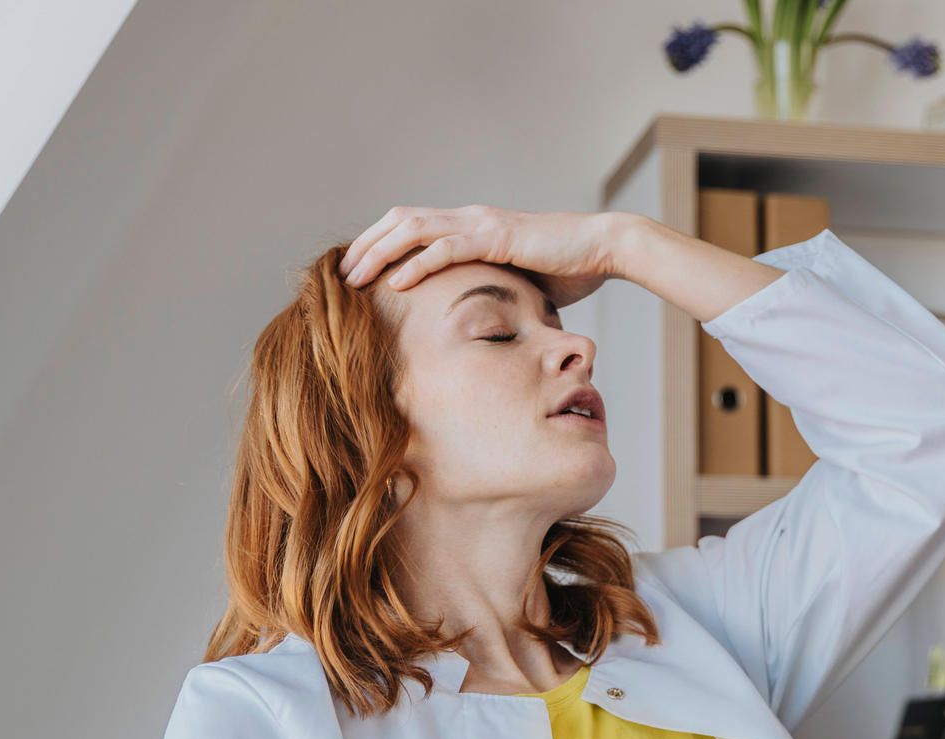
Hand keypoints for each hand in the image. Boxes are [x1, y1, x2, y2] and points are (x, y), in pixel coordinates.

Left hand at [339, 205, 631, 308]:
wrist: (604, 247)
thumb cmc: (570, 266)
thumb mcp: (522, 280)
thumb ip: (496, 288)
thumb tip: (483, 316)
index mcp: (473, 224)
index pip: (412, 225)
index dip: (380, 244)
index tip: (357, 270)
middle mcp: (470, 217)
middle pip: (400, 221)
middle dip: (366, 246)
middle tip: (340, 275)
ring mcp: (482, 224)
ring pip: (413, 229)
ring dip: (379, 253)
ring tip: (355, 278)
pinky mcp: (496, 238)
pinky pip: (446, 248)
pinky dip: (417, 264)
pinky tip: (396, 282)